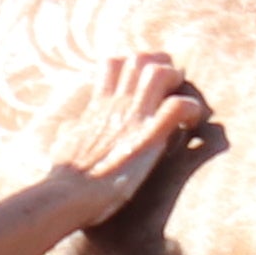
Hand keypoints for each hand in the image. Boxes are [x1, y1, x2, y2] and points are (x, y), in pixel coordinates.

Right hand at [42, 53, 204, 226]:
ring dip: (176, 82)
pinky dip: (191, 110)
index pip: (114, 64)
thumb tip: (71, 127)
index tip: (146, 83)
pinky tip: (191, 124)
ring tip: (180, 102)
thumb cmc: (65, 176)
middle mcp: (116, 105)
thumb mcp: (64, 143)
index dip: (135, 65)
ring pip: (158, 72)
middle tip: (171, 89)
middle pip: (139, 59)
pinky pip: (178, 107)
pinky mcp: (149, 138)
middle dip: (161, 66)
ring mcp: (132, 119)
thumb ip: (73, 130)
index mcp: (97, 106)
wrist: (68, 195)